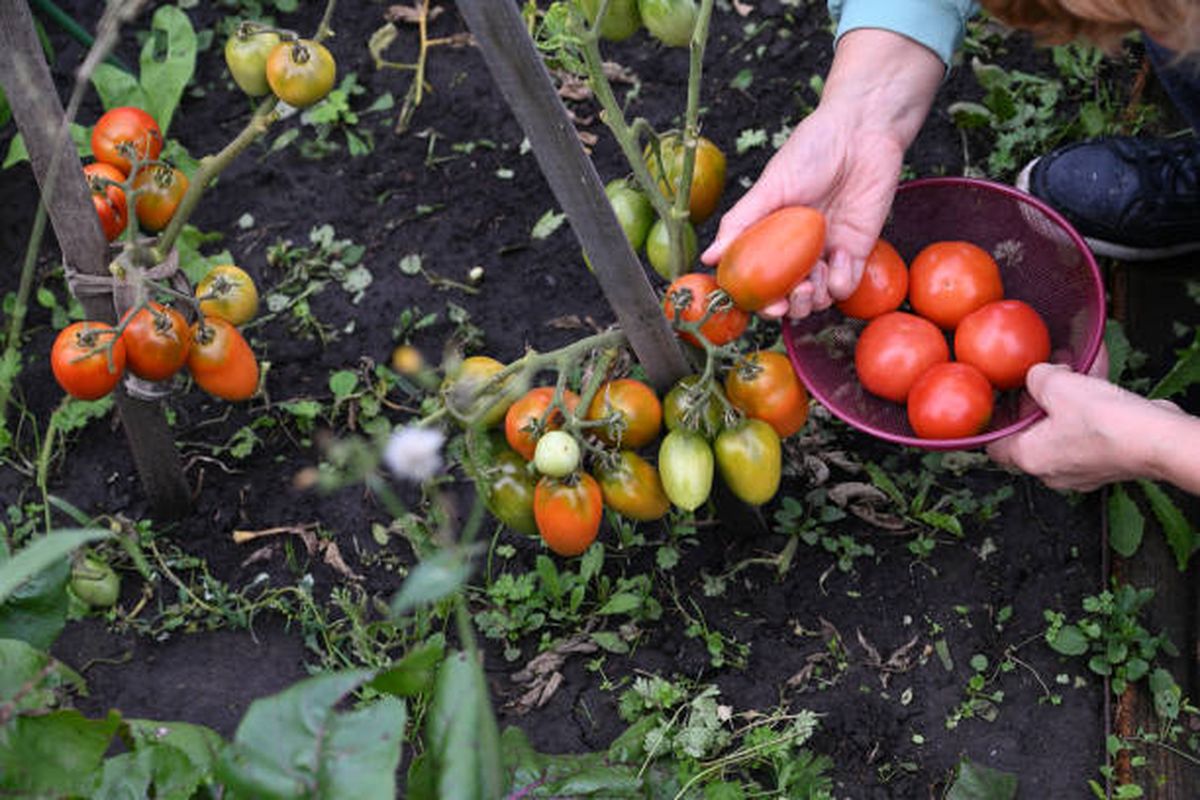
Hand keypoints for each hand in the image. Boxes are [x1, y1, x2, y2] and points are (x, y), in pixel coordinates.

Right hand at [700, 105, 904, 317]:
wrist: (862, 130)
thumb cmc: (812, 150)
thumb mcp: (770, 187)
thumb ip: (740, 223)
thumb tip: (708, 258)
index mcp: (770, 236)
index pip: (758, 281)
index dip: (757, 300)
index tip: (762, 304)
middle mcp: (797, 250)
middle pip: (788, 298)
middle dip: (787, 307)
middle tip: (788, 299)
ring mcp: (827, 252)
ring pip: (818, 300)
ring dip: (814, 299)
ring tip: (813, 277)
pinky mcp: (857, 250)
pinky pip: (847, 285)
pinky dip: (841, 281)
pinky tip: (839, 255)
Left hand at [986, 362, 1185, 491]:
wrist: (1156, 439)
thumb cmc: (1106, 423)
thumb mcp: (1057, 384)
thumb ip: (1038, 377)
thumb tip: (1039, 376)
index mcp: (1030, 458)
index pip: (996, 447)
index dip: (997, 422)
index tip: (1000, 404)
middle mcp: (1053, 470)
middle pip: (1031, 435)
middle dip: (1036, 404)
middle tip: (1041, 382)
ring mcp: (1081, 469)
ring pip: (1063, 430)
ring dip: (1065, 402)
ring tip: (1072, 374)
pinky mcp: (1106, 462)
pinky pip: (1089, 430)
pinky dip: (1090, 408)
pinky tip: (1096, 378)